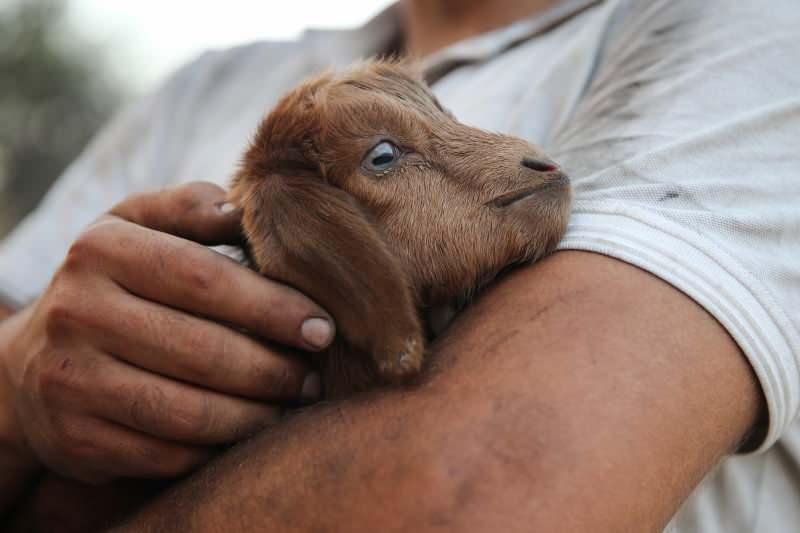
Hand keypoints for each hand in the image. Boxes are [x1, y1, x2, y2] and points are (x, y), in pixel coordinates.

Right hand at [0, 182, 333, 485]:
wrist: (33, 359)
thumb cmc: (113, 282)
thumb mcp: (137, 227)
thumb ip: (189, 208)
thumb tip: (242, 208)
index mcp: (101, 250)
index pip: (205, 279)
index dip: (273, 308)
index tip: (321, 327)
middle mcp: (77, 313)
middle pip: (203, 351)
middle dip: (275, 370)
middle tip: (315, 376)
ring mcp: (69, 382)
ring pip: (189, 412)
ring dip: (257, 416)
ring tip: (293, 404)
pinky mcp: (75, 440)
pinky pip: (167, 454)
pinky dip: (219, 448)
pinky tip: (248, 432)